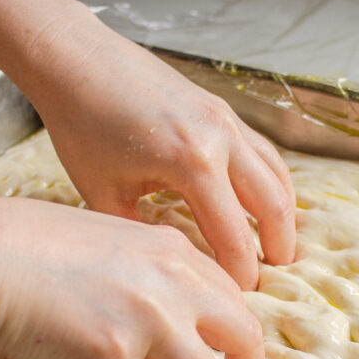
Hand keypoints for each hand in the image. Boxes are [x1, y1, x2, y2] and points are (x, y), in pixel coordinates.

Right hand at [0, 197, 264, 358]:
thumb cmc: (27, 245)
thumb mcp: (109, 239)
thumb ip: (146, 268)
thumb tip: (166, 309)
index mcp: (172, 250)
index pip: (231, 296)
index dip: (238, 332)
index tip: (235, 354)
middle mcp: (171, 283)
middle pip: (240, 337)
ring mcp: (145, 320)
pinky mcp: (110, 356)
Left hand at [2, 3, 296, 290]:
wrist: (76, 60)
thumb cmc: (81, 125)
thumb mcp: (103, 194)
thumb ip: (141, 235)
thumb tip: (167, 267)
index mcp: (192, 164)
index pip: (233, 236)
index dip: (240, 273)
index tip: (238, 297)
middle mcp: (220, 139)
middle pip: (273, 205)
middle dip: (278, 247)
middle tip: (274, 277)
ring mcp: (226, 119)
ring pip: (276, 174)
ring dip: (282, 213)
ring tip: (279, 246)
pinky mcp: (221, 109)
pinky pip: (263, 151)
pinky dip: (271, 181)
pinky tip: (263, 201)